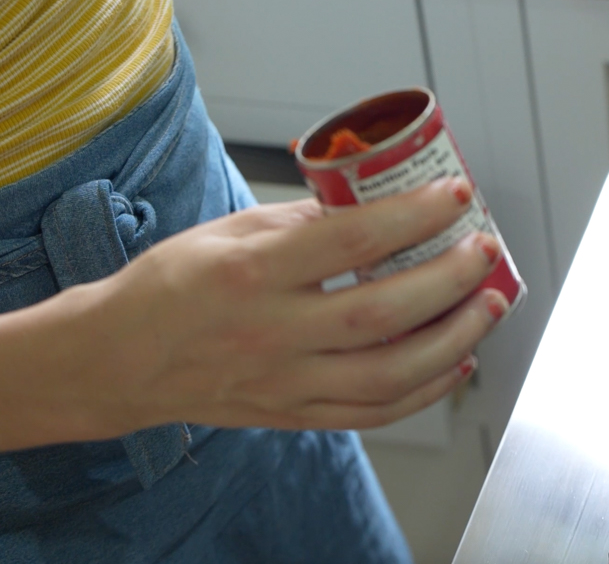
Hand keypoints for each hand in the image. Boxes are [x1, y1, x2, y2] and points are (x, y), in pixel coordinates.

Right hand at [78, 178, 505, 433]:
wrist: (117, 359)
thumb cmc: (173, 285)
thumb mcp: (230, 230)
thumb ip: (305, 219)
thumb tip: (377, 201)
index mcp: (252, 272)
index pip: (350, 240)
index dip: (414, 215)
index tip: (456, 194)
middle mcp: (270, 332)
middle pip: (381, 312)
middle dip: (450, 279)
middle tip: (486, 250)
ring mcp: (283, 382)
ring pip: (387, 373)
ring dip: (454, 338)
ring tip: (489, 305)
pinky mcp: (292, 415)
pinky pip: (372, 413)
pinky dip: (425, 391)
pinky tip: (456, 361)